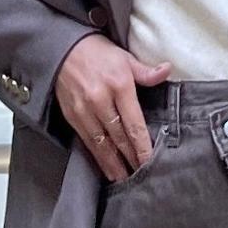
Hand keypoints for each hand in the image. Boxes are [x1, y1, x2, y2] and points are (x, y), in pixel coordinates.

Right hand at [53, 35, 172, 181]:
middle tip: (143, 176)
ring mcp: (84, 110)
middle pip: (120, 137)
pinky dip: (98, 157)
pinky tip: (107, 169)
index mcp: (119, 85)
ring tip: (125, 179)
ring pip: (103, 144)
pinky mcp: (72, 116)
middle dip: (132, 158)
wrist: (61, 48)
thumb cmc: (96, 52)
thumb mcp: (124, 57)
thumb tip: (167, 70)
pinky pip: (87, 142)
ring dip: (115, 164)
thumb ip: (145, 71)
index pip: (134, 123)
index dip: (143, 146)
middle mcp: (101, 100)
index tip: (150, 161)